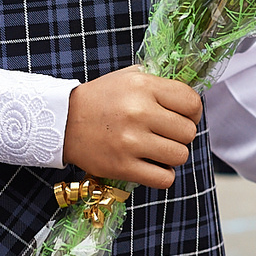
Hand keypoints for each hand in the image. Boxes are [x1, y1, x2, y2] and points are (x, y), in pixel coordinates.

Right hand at [64, 68, 201, 187]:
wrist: (63, 122)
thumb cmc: (100, 99)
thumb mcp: (128, 77)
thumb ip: (158, 82)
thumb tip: (189, 96)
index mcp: (143, 87)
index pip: (192, 103)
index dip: (192, 113)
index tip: (182, 117)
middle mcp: (139, 112)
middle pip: (188, 132)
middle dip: (180, 136)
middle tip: (164, 135)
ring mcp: (131, 141)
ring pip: (180, 156)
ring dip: (172, 156)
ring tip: (156, 151)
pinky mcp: (123, 167)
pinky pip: (164, 178)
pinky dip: (162, 175)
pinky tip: (151, 166)